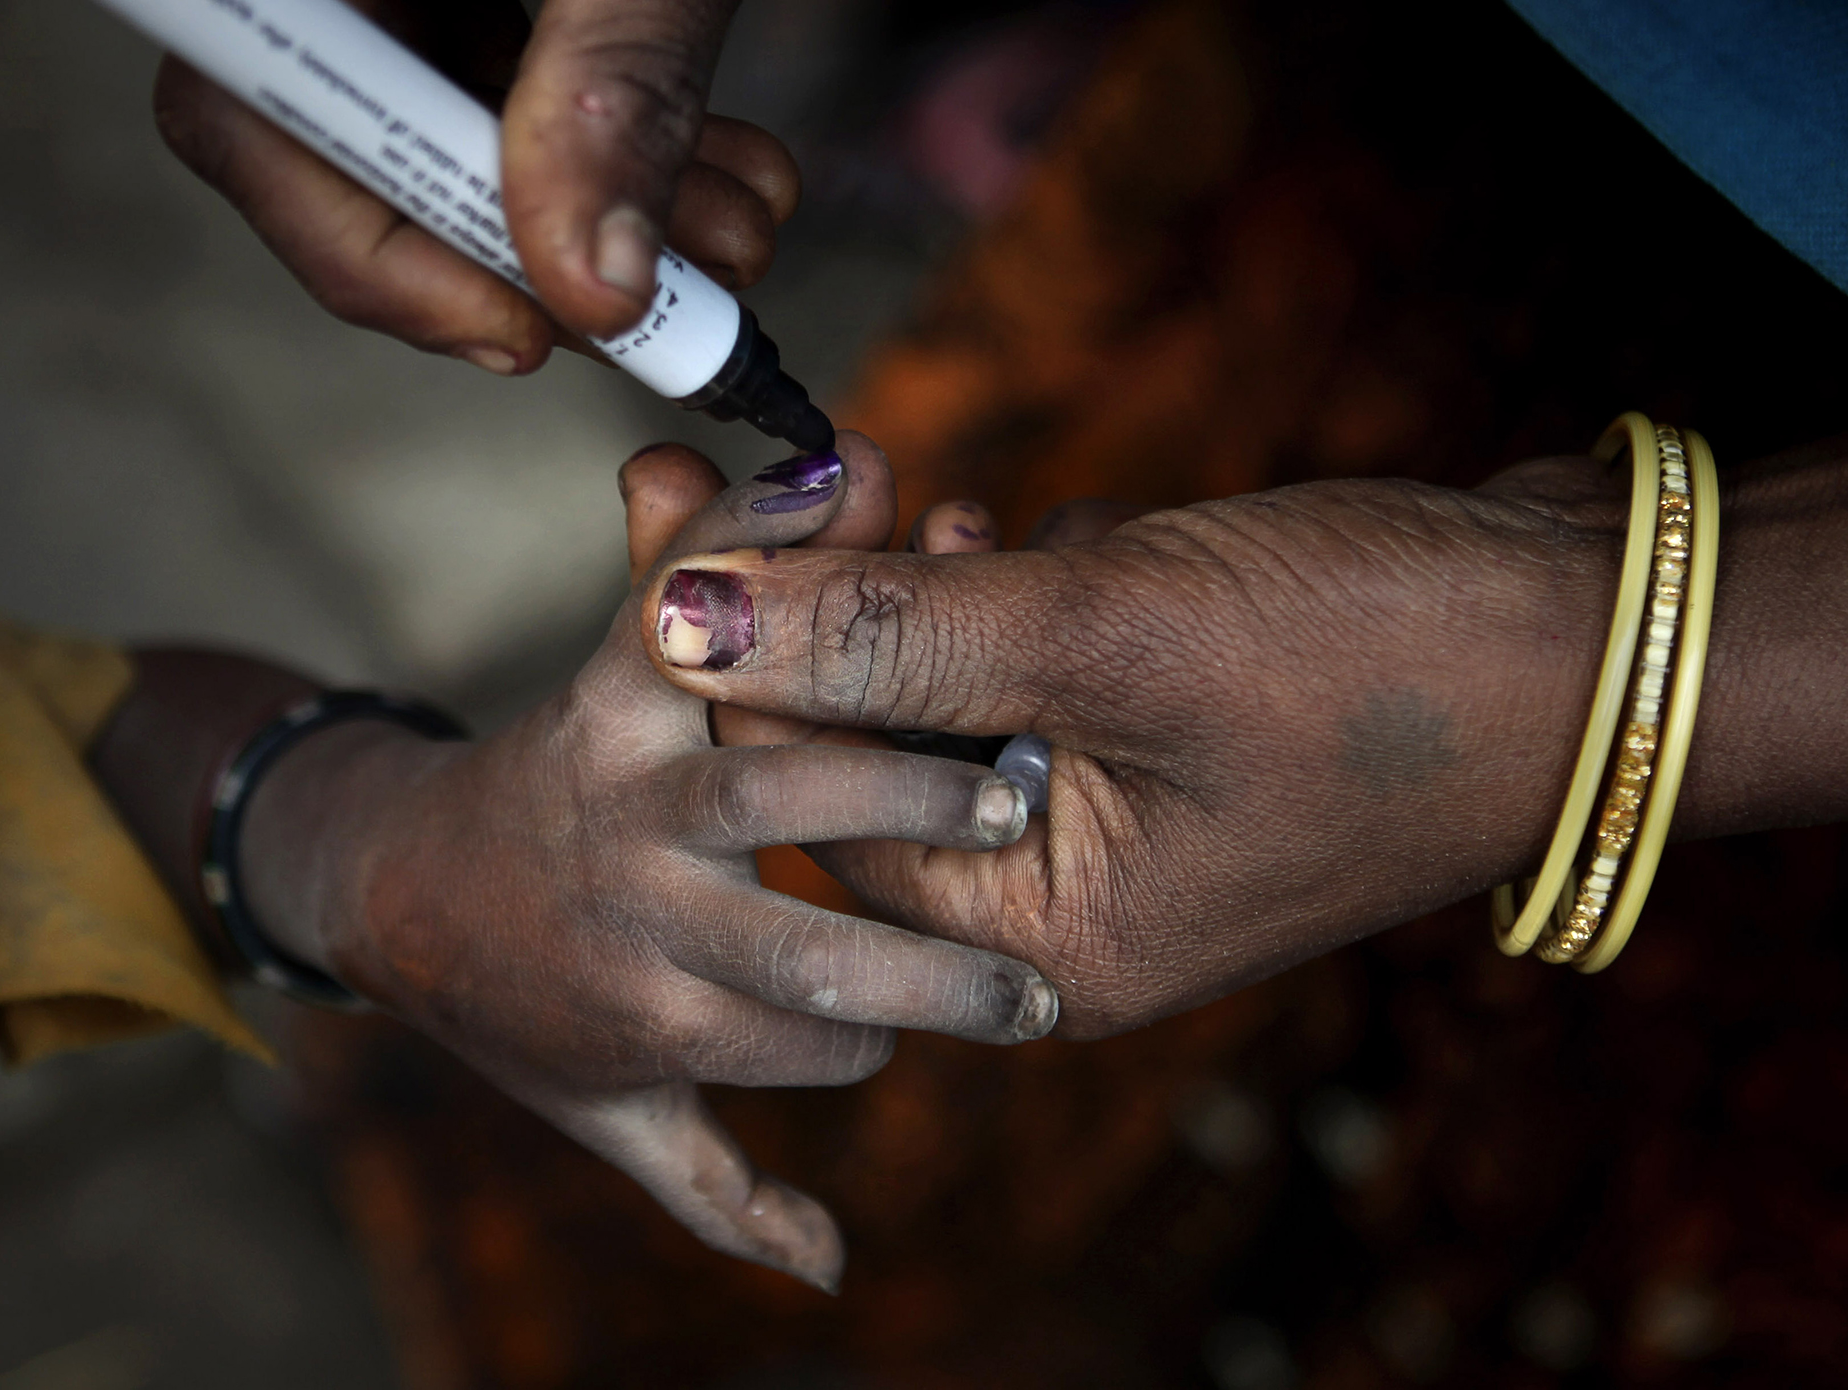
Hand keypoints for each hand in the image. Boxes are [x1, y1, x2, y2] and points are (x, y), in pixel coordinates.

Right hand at [154, 0, 797, 372]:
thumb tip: (591, 283)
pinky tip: (720, 176)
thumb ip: (611, 86)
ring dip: (598, 216)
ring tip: (732, 235)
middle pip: (345, 152)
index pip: (242, 118)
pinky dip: (612, 144)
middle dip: (520, 251)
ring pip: (444, 131)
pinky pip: (503, 81)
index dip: (364, 251)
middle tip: (659, 310)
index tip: (515, 331)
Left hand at [237, 434, 1053, 1290]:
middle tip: (1046, 948)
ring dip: (899, 776)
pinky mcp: (597, 689)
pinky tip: (846, 486)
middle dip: (937, 959)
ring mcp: (620, 794)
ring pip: (771, 786)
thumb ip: (716, 1190)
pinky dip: (746, 539)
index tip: (1003, 1006)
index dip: (907, 1035)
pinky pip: (671, 616)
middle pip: (811, 952)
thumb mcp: (606, 1119)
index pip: (818, 1050)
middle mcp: (640, 911)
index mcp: (659, 1017)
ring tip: (1009, 766)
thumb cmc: (525, 1007)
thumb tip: (830, 1275)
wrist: (397, 880)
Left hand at [640, 447, 1847, 1036]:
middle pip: (870, 752)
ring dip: (929, 588)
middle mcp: (1063, 907)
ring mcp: (1118, 826)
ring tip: (938, 498)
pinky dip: (1025, 589)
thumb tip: (677, 621)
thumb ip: (886, 634)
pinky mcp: (1159, 742)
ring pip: (948, 698)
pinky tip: (1063, 529)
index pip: (814, 803)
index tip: (680, 507)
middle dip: (832, 609)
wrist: (1599, 630)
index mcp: (1037, 942)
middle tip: (794, 468)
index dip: (739, 658)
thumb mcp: (1107, 638)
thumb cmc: (1376, 664)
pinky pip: (1034, 671)